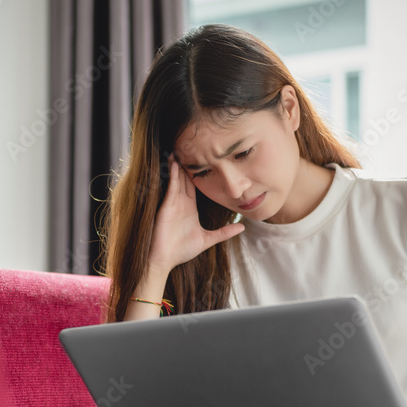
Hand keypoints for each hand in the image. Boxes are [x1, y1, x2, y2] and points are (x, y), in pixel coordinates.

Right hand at [146, 154, 244, 272]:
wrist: (164, 261)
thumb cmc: (181, 251)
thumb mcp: (207, 240)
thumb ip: (224, 232)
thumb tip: (242, 227)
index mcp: (189, 208)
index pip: (195, 185)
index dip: (199, 172)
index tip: (206, 158)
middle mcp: (180, 203)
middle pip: (186, 178)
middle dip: (188, 164)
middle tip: (192, 146)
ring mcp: (172, 203)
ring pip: (178, 179)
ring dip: (179, 164)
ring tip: (181, 148)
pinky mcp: (166, 206)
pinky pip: (171, 187)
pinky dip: (172, 175)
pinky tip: (175, 163)